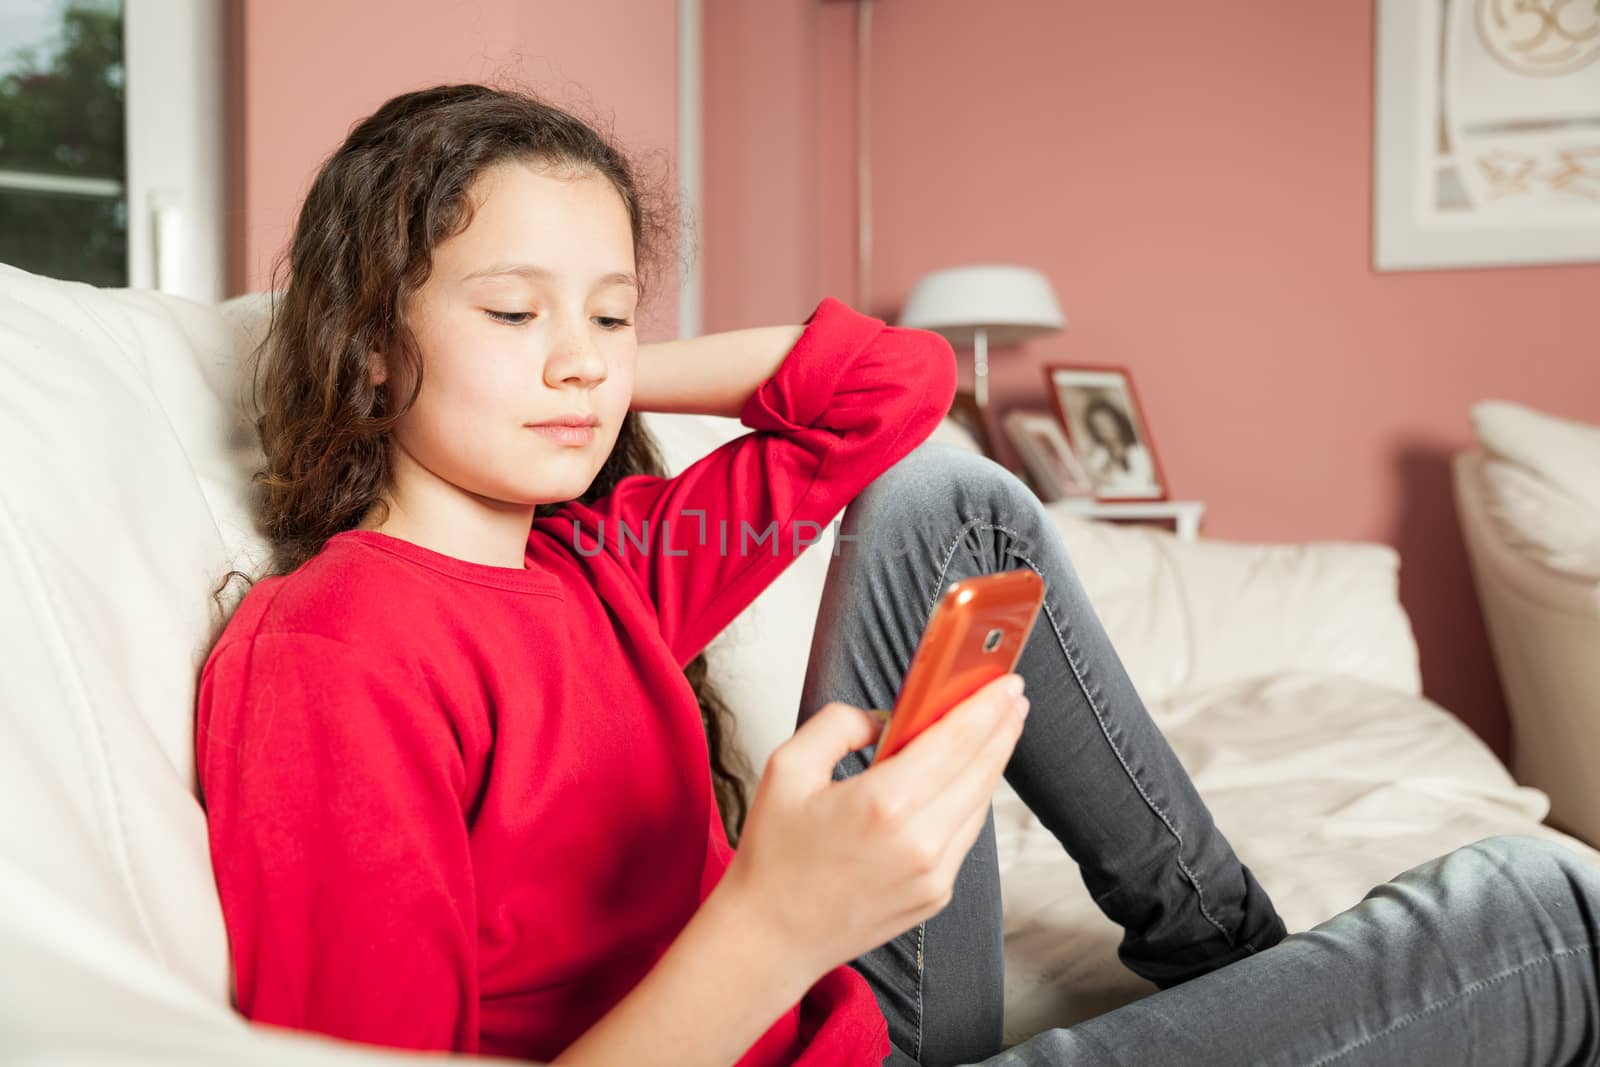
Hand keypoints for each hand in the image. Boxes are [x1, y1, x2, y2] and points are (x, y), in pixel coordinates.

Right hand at [717, 673, 1029, 982]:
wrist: (772, 937)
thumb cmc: (774, 856)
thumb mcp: (787, 768)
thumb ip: (838, 725)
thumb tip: (883, 719)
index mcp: (884, 803)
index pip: (956, 740)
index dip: (988, 706)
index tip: (1008, 682)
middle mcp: (919, 841)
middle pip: (981, 769)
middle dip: (1002, 726)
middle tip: (1014, 696)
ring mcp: (934, 874)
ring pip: (980, 804)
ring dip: (992, 762)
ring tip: (998, 730)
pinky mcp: (936, 895)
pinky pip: (966, 835)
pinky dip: (973, 800)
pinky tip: (969, 779)